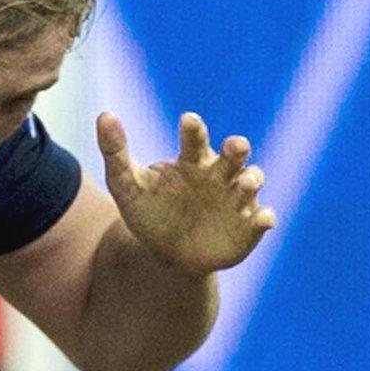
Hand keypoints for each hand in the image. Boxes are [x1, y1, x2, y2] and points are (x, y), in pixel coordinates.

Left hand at [97, 110, 274, 273]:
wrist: (164, 255)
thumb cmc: (148, 212)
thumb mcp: (126, 184)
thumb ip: (115, 151)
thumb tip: (104, 115)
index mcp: (193, 160)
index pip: (195, 139)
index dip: (194, 129)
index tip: (187, 120)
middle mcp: (220, 175)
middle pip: (234, 155)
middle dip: (237, 148)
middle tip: (234, 145)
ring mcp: (237, 199)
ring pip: (252, 182)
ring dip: (252, 180)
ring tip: (245, 183)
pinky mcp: (249, 226)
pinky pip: (262, 219)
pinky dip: (265, 218)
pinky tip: (263, 220)